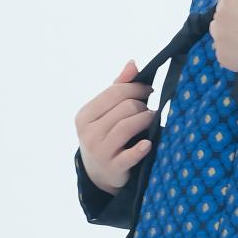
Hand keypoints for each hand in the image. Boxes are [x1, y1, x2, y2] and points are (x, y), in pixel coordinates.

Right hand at [74, 59, 155, 194]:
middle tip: (150, 108)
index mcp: (85, 115)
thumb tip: (133, 64)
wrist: (99, 173)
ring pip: (127, 127)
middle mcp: (88, 133)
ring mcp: (99, 151)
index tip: (148, 91)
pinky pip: (129, 155)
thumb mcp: (105, 113)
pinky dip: (140, 149)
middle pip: (124, 108)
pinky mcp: (112, 167)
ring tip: (153, 119)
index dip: (136, 88)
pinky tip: (148, 143)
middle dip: (141, 105)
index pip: (114, 92)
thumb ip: (119, 88)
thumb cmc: (106, 135)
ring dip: (145, 120)